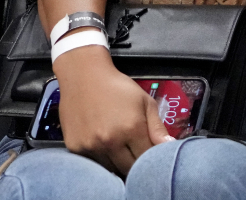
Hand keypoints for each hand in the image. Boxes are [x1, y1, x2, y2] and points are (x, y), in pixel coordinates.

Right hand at [53, 41, 171, 175]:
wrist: (84, 76)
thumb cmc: (118, 87)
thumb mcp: (144, 102)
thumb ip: (157, 127)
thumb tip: (170, 146)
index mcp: (131, 129)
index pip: (147, 158)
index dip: (152, 161)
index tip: (153, 158)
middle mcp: (110, 141)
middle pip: (128, 169)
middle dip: (136, 166)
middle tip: (137, 156)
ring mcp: (91, 146)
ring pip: (110, 169)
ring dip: (118, 164)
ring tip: (121, 151)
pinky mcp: (75, 148)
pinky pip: (92, 164)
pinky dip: (101, 160)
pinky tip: (105, 148)